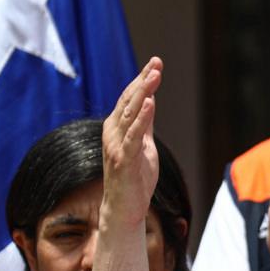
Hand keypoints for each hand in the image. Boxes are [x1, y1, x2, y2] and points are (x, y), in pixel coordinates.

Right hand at [101, 57, 162, 225]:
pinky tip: (149, 103)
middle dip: (143, 81)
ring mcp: (116, 145)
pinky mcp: (123, 159)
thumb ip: (145, 124)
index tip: (155, 62)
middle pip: (129, 101)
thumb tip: (150, 99)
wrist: (125, 208)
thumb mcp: (144, 145)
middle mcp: (113, 133)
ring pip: (130, 114)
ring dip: (143, 93)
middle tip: (156, 63)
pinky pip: (133, 136)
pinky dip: (141, 119)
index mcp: (117, 127)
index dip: (142, 80)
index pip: (130, 98)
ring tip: (154, 75)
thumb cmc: (134, 178)